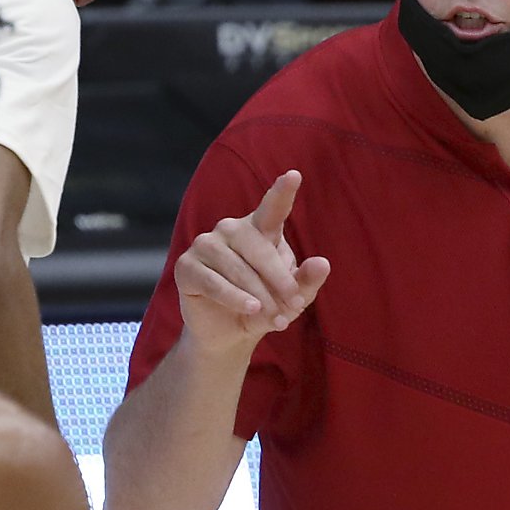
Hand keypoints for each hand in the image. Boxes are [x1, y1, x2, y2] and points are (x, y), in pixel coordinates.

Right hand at [173, 171, 329, 350]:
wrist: (229, 333)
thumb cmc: (265, 306)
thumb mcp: (291, 298)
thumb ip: (306, 282)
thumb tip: (322, 264)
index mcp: (259, 229)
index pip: (272, 209)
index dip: (282, 192)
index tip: (294, 175)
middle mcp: (230, 230)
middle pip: (259, 249)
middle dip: (280, 281)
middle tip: (294, 306)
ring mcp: (205, 245)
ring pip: (238, 269)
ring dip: (260, 296)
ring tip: (276, 318)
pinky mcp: (186, 267)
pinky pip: (214, 282)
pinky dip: (235, 298)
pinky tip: (251, 309)